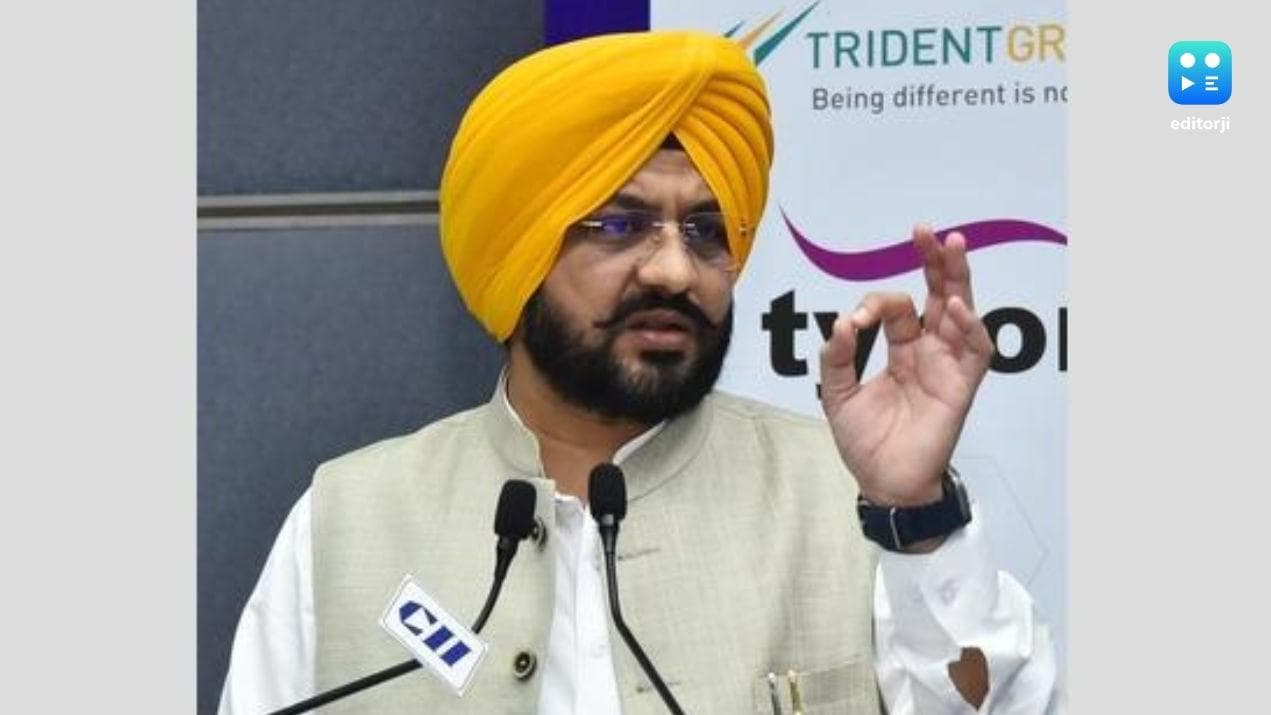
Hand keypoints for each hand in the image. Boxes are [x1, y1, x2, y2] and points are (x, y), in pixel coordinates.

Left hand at [819, 225, 993, 505]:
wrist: (883, 483)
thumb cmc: (865, 442)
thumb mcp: (838, 395)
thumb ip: (837, 357)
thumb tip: (842, 323)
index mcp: (900, 349)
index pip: (895, 309)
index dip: (874, 305)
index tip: (855, 321)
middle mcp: (927, 351)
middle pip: (938, 296)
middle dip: (934, 262)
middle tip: (925, 232)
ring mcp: (947, 366)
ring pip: (962, 312)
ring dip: (958, 279)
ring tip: (953, 246)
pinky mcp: (961, 387)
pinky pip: (975, 352)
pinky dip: (970, 327)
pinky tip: (956, 307)